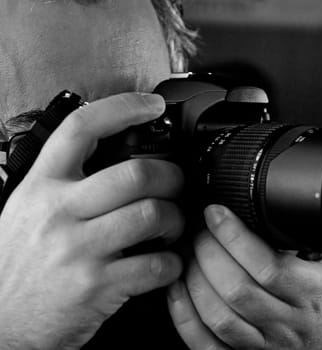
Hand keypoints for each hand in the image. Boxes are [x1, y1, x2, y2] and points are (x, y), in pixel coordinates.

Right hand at [0, 93, 184, 349]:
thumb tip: (113, 160)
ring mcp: (78, 249)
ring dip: (175, 219)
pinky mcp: (97, 285)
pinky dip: (172, 263)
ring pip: (152, 214)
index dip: (123, 107)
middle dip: (172, 177)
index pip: (81, 128)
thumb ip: (64, 185)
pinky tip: (165, 262)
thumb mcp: (27, 211)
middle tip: (176, 185)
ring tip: (172, 226)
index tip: (153, 104)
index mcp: (41, 186)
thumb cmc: (18, 265)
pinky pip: (155, 264)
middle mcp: (58, 211)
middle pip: (136, 173)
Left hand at [168, 205, 321, 349]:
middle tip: (198, 231)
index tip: (216, 213)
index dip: (233, 236)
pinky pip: (204, 344)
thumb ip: (305, 246)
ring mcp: (263, 346)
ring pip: (218, 316)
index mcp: (310, 293)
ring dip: (194, 280)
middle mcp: (287, 323)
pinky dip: (184, 315)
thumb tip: (273, 211)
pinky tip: (178, 289)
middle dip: (208, 252)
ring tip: (188, 255)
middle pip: (237, 288)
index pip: (267, 264)